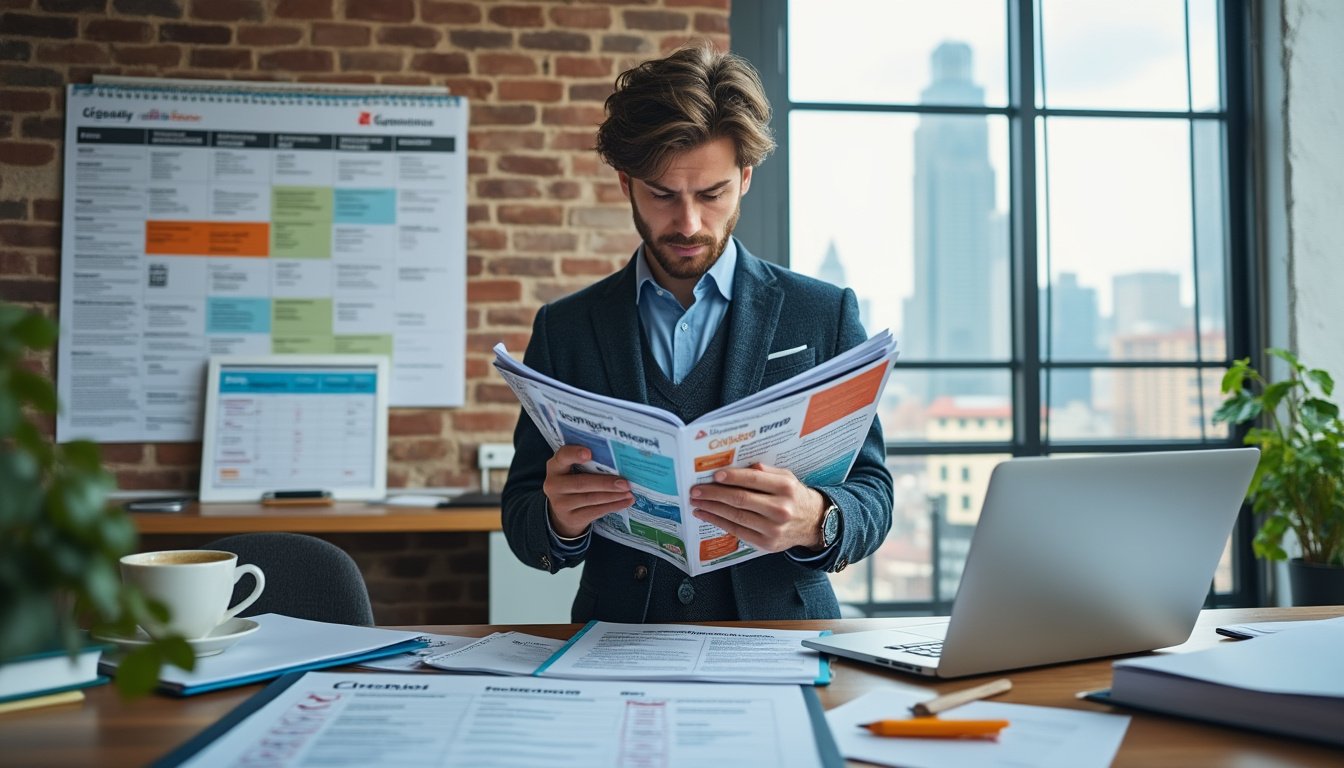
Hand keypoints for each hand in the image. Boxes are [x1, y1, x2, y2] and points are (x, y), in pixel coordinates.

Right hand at [543, 445, 633, 537]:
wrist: (563, 512)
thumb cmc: (573, 482)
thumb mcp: (573, 470)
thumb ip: (588, 463)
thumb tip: (619, 462)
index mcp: (555, 466)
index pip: (563, 456)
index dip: (574, 454)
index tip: (589, 453)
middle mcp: (553, 484)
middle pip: (582, 483)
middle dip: (606, 483)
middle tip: (625, 484)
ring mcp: (560, 503)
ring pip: (591, 498)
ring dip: (613, 496)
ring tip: (629, 492)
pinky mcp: (571, 518)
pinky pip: (595, 511)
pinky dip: (613, 506)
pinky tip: (625, 501)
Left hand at [690, 464, 827, 551]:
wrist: (813, 523)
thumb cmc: (794, 496)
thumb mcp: (786, 477)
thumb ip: (765, 471)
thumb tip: (737, 467)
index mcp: (785, 488)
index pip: (753, 479)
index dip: (732, 477)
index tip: (714, 475)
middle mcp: (780, 509)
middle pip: (740, 499)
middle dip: (714, 494)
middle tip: (695, 490)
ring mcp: (773, 529)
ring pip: (735, 516)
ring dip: (712, 509)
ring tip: (696, 503)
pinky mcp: (766, 544)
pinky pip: (737, 531)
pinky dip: (719, 522)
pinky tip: (707, 515)